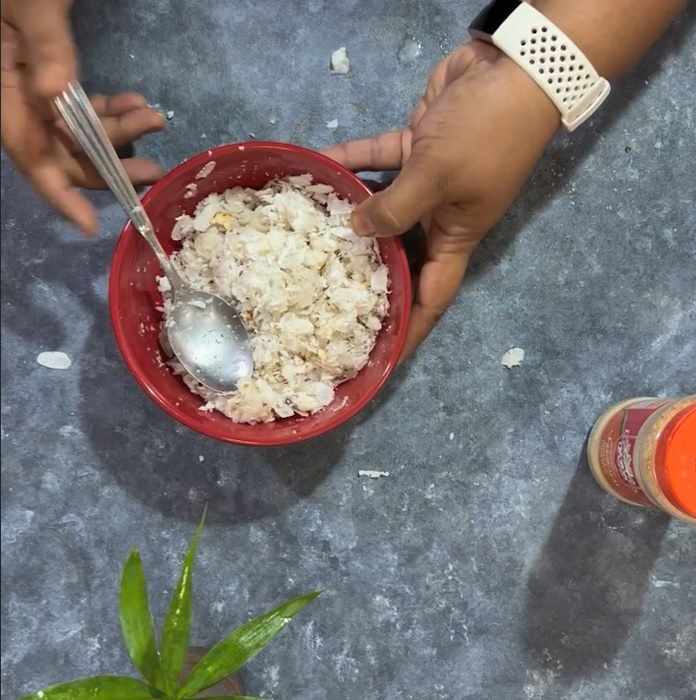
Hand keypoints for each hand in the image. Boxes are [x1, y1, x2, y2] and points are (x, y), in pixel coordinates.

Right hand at [1, 0, 163, 233]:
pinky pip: (83, 107)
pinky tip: (136, 101)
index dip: (59, 194)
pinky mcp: (52, 77)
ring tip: (154, 119)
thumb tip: (55, 91)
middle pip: (62, 153)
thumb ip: (45, 46)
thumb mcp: (29, 5)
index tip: (88, 225)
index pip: (30, 155)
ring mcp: (34, 89)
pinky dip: (111, 110)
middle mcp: (17, 98)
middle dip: (108, 164)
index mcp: (1, 90)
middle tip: (152, 169)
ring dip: (119, 132)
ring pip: (79, 131)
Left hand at [324, 41, 560, 359]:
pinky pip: (376, 160)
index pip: (430, 298)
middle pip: (399, 257)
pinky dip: (351, 161)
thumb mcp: (438, 178)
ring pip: (381, 207)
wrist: (513, 68)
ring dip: (350, 214)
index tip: (382, 356)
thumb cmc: (486, 134)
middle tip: (323, 292)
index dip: (410, 330)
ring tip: (307, 231)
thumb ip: (393, 208)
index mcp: (456, 237)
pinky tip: (317, 164)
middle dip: (367, 274)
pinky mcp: (416, 147)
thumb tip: (354, 230)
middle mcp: (440, 216)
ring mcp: (426, 181)